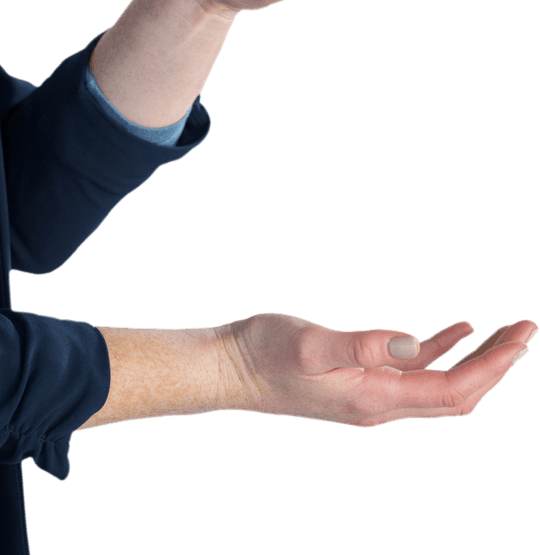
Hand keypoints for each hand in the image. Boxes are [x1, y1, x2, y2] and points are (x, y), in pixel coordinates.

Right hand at [212, 312, 535, 426]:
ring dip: (475, 363)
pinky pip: (413, 375)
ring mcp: (368, 396)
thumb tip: (417, 343)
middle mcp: (378, 406)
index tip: (521, 338)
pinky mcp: (355, 383)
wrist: (226, 370)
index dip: (492, 366)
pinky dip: (441, 355)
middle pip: (457, 396)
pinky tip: (453, 333)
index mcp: (373, 399)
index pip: (452, 390)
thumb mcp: (309, 344)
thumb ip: (362, 344)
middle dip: (496, 367)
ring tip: (503, 333)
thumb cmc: (261, 353)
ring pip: (440, 387)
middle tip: (525, 331)